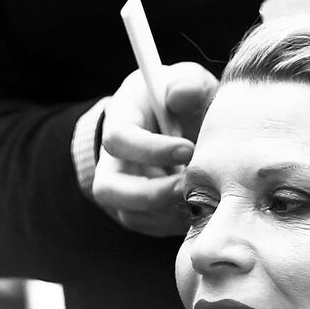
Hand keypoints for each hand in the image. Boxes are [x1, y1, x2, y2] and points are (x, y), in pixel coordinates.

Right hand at [91, 62, 217, 236]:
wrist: (178, 126)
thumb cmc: (182, 102)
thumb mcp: (186, 81)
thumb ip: (188, 84)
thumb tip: (182, 94)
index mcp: (119, 121)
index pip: (117, 139)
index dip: (150, 150)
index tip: (188, 149)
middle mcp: (111, 160)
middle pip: (109, 188)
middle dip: (151, 193)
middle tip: (189, 187)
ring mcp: (122, 190)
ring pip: (130, 214)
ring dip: (166, 212)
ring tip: (199, 199)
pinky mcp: (138, 211)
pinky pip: (151, 226)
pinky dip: (175, 222)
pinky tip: (200, 209)